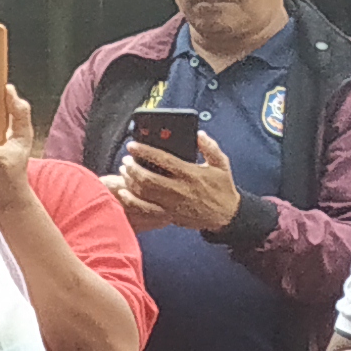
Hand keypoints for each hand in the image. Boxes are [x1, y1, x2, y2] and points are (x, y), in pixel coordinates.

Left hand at [115, 129, 243, 232]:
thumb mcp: (221, 164)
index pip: (163, 160)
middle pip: (148, 178)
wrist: (226, 216)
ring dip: (130, 181)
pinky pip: (145, 209)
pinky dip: (132, 201)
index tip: (132, 145)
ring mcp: (172, 204)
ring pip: (144, 193)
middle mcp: (179, 189)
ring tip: (124, 171)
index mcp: (190, 174)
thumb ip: (210, 147)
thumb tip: (199, 134)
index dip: (144, 151)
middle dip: (133, 167)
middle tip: (126, 159)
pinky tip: (125, 192)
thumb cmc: (222, 188)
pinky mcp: (169, 215)